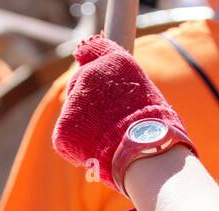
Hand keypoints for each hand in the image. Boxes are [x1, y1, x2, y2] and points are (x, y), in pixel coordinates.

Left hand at [52, 35, 184, 190]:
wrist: (145, 151)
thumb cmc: (155, 128)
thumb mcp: (148, 93)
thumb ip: (123, 83)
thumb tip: (110, 89)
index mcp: (115, 61)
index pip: (92, 49)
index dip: (90, 60)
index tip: (86, 64)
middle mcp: (90, 72)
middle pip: (78, 83)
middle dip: (86, 100)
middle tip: (107, 122)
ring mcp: (73, 99)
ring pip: (72, 113)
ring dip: (84, 126)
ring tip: (108, 140)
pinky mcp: (64, 126)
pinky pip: (65, 138)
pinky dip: (76, 148)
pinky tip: (96, 153)